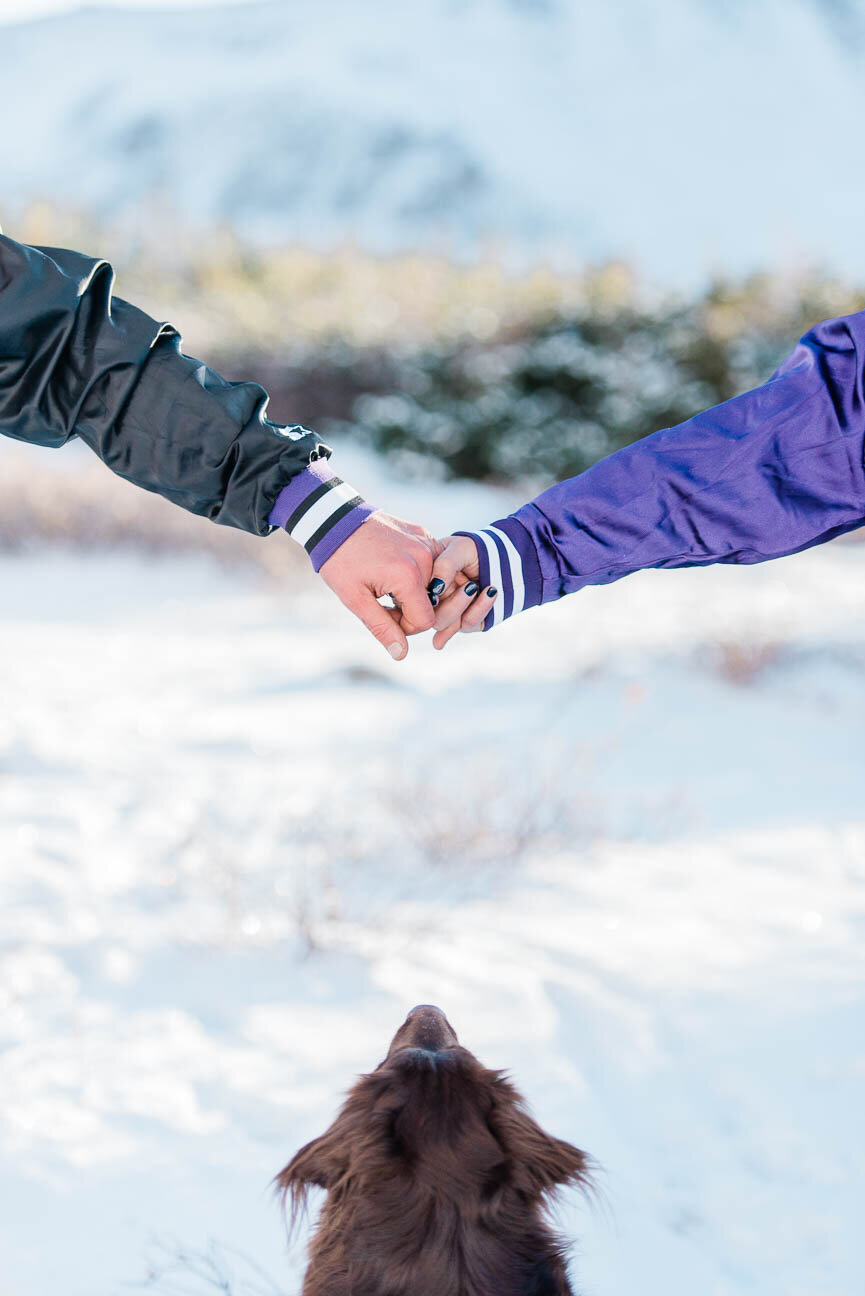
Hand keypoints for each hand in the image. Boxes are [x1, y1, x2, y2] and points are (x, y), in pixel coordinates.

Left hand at [318, 512, 441, 659]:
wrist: (335, 520)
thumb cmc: (341, 560)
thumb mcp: (355, 599)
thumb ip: (382, 627)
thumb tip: (401, 654)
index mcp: (408, 577)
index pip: (425, 620)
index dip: (404, 626)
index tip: (382, 614)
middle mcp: (425, 559)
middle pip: (432, 604)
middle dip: (408, 609)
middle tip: (381, 598)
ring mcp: (427, 543)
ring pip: (434, 585)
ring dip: (414, 591)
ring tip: (386, 583)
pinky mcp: (424, 534)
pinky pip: (432, 565)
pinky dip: (418, 573)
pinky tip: (394, 568)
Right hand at [428, 535, 497, 649]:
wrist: (501, 557)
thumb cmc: (473, 550)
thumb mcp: (457, 549)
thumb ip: (444, 565)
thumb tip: (435, 588)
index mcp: (424, 583)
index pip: (413, 600)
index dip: (421, 600)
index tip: (439, 589)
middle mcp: (434, 601)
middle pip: (429, 618)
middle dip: (450, 605)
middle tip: (468, 586)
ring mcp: (450, 612)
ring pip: (446, 626)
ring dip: (463, 607)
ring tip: (476, 587)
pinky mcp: (467, 621)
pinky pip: (468, 625)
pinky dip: (480, 609)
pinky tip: (489, 592)